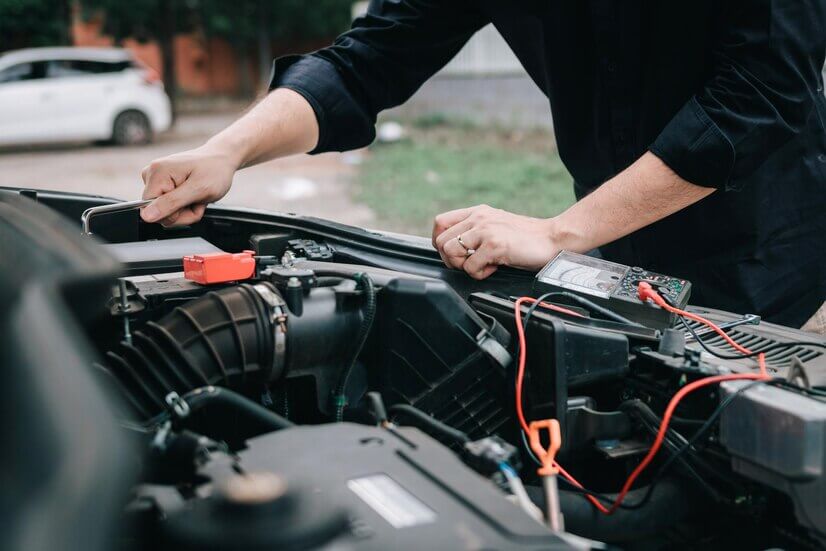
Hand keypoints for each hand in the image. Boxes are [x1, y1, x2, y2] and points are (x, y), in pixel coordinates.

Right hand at [140, 145, 238, 226]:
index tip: (190, 202)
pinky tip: (194, 196)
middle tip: (197, 200)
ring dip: (186, 211)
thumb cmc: (214, 171)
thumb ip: (171, 203)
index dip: (172, 214)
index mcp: (157, 173)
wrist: (221, 160)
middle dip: (182, 213)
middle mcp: (152, 174)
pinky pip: (170, 207)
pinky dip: (186, 207)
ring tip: (197, 197)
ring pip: (165, 212)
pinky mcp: (163, 184)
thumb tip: (146, 216)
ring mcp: (156, 179)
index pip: (149, 209)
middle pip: (157, 213)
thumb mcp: (198, 190)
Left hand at [432, 204, 559, 278]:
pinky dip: (480, 274)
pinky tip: (494, 268)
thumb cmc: (527, 237)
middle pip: (441, 241)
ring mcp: (486, 230)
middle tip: (469, 263)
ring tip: (482, 265)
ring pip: (450, 252)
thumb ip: (477, 229)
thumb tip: (454, 247)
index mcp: (477, 212)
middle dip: (450, 259)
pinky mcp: (495, 245)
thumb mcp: (496, 225)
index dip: (440, 242)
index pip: (440, 223)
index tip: (454, 253)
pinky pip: (470, 267)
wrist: (553, 238)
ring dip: (463, 266)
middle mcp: (478, 218)